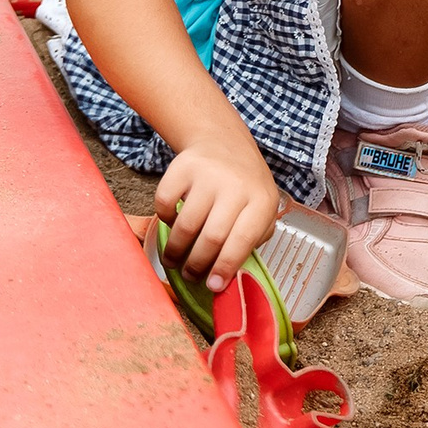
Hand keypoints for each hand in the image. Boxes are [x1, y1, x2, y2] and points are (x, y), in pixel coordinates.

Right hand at [154, 133, 280, 292]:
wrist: (223, 141)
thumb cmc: (244, 185)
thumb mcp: (261, 208)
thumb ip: (251, 239)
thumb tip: (229, 276)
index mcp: (261, 200)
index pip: (242, 240)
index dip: (225, 267)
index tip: (214, 286)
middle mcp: (236, 186)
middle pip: (212, 237)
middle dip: (197, 264)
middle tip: (190, 276)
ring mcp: (209, 174)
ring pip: (186, 225)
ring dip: (177, 251)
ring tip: (175, 261)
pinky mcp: (183, 166)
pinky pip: (165, 203)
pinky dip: (165, 219)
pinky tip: (173, 222)